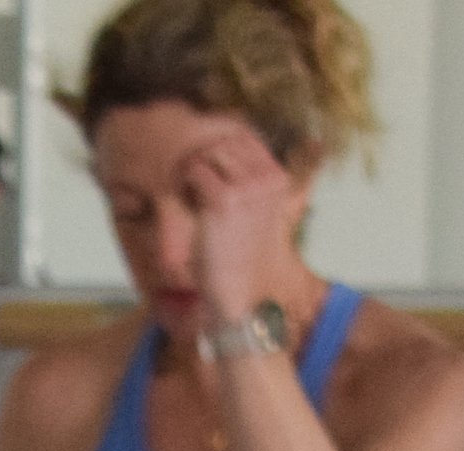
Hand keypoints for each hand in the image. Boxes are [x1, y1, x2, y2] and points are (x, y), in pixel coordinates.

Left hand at [181, 122, 301, 328]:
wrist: (242, 297)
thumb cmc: (245, 263)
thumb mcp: (262, 218)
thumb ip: (256, 189)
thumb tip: (235, 164)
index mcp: (279, 179)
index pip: (248, 139)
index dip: (222, 148)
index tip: (208, 169)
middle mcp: (266, 178)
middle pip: (228, 142)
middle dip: (206, 157)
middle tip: (192, 180)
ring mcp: (247, 187)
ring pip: (211, 152)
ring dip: (194, 167)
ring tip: (188, 189)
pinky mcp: (223, 200)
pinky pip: (196, 171)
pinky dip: (185, 181)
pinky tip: (184, 197)